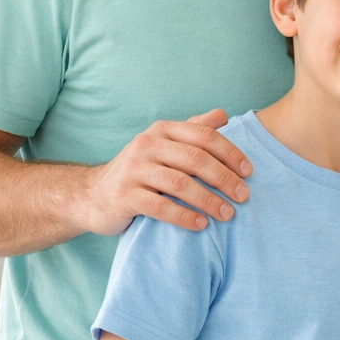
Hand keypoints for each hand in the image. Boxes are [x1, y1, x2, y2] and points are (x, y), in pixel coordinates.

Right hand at [76, 110, 252, 234]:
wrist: (91, 196)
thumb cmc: (139, 171)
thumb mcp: (163, 145)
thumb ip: (192, 130)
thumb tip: (223, 115)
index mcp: (162, 130)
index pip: (204, 136)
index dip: (230, 153)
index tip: (249, 172)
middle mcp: (146, 144)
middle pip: (195, 159)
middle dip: (224, 179)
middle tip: (243, 196)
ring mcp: (133, 170)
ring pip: (180, 184)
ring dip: (208, 201)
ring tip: (227, 214)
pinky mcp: (123, 196)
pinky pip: (159, 207)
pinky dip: (184, 216)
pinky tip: (201, 225)